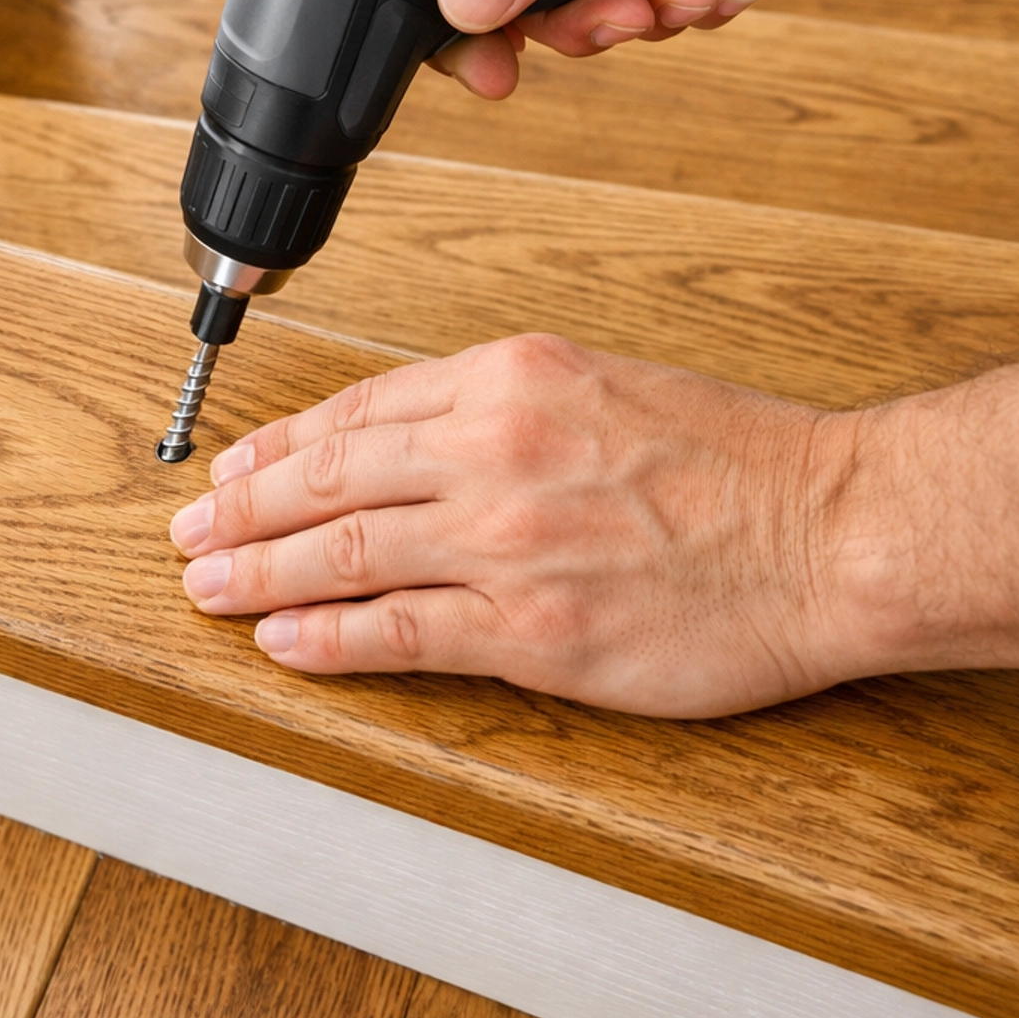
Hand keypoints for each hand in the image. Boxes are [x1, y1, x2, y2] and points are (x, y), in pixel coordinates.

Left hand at [169, 334, 865, 717]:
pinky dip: (328, 638)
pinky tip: (282, 641)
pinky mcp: (533, 630)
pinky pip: (401, 634)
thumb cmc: (737, 459)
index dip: (280, 446)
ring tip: (206, 588)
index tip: (233, 468)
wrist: (831, 529)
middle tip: (187, 531)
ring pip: (345, 553)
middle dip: (242, 508)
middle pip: (330, 477)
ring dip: (259, 572)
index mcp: (511, 376)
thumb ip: (506, 405)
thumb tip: (414, 436)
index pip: (360, 409)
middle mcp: (494, 448)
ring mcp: (507, 541)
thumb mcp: (605, 381)